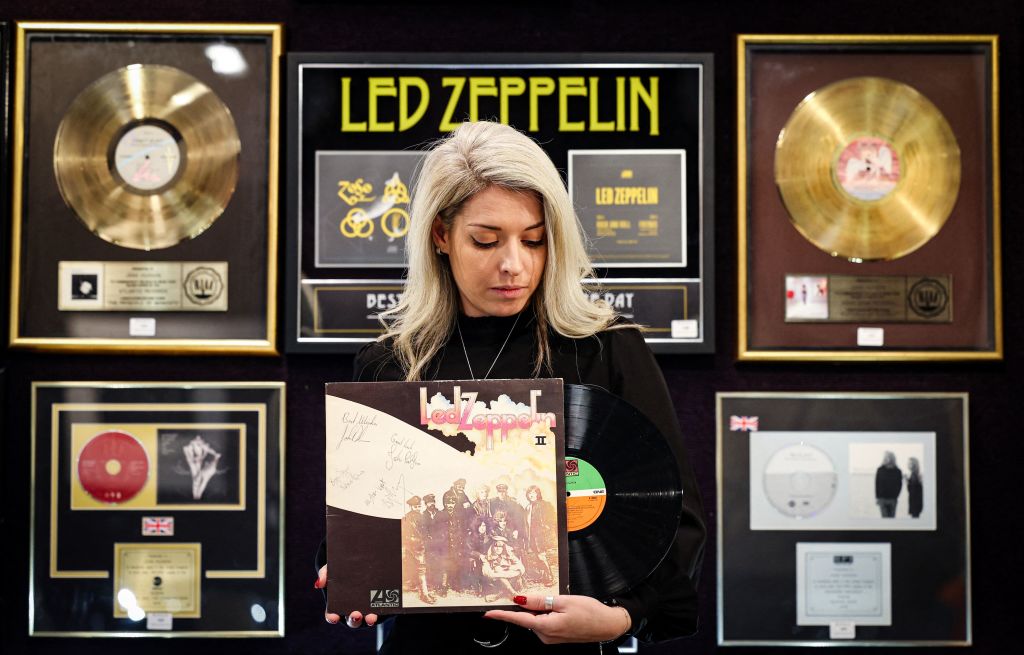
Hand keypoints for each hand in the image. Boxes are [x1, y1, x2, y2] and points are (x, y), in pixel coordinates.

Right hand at [315, 564, 378, 627]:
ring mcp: (367, 608)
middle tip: (356, 614)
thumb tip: (319, 583)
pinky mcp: (381, 604)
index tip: (334, 617)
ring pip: (367, 619)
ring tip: (371, 617)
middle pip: (352, 620)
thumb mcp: (335, 568)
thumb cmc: (347, 569)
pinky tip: (384, 607)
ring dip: (368, 619)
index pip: (333, 614)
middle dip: (354, 619)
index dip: (332, 617)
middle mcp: (353, 609)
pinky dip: (382, 611)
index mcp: (340, 603)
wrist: (368, 560)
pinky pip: (382, 611)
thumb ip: (326, 573)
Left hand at [483, 594, 629, 643]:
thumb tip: (520, 599)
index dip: (503, 614)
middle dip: (526, 605)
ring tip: (558, 600)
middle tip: (536, 593)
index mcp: (546, 627)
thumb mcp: (564, 601)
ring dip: (539, 609)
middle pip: (527, 618)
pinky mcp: (556, 636)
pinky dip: (545, 613)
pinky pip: (544, 622)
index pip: (519, 619)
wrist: (608, 625)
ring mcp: (551, 638)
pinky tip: (557, 607)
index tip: (488, 612)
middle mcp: (546, 636)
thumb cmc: (590, 612)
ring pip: (536, 619)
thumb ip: (540, 600)